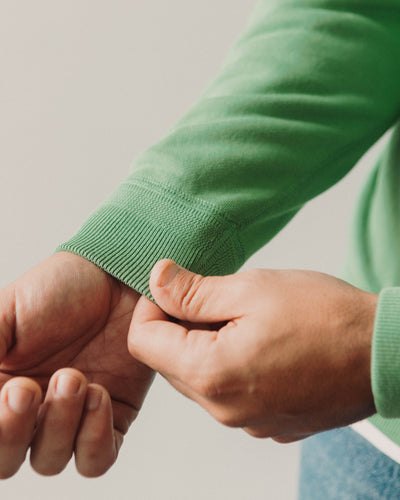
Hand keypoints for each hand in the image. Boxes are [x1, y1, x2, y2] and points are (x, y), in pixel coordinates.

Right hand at [0, 252, 153, 476]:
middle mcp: (31, 411)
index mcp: (0, 387)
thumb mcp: (5, 313)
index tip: (11, 388)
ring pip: (50, 459)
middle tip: (28, 388)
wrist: (113, 278)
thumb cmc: (59, 289)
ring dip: (59, 425)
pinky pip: (97, 457)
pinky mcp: (110, 417)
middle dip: (15, 430)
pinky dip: (94, 437)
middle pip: (8, 459)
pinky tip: (98, 394)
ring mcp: (71, 417)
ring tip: (74, 378)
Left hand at [129, 259, 377, 442]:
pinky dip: (228, 365)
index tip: (173, 286)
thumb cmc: (324, 316)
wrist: (382, 353)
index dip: (151, 307)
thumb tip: (156, 279)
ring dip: (203, 345)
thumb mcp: (251, 289)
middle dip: (177, 326)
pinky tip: (257, 342)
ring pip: (197, 378)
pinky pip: (226, 393)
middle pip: (168, 362)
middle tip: (210, 296)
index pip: (143, 342)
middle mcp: (223, 409)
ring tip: (239, 317)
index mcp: (212, 374)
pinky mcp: (266, 422)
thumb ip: (193, 291)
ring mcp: (246, 421)